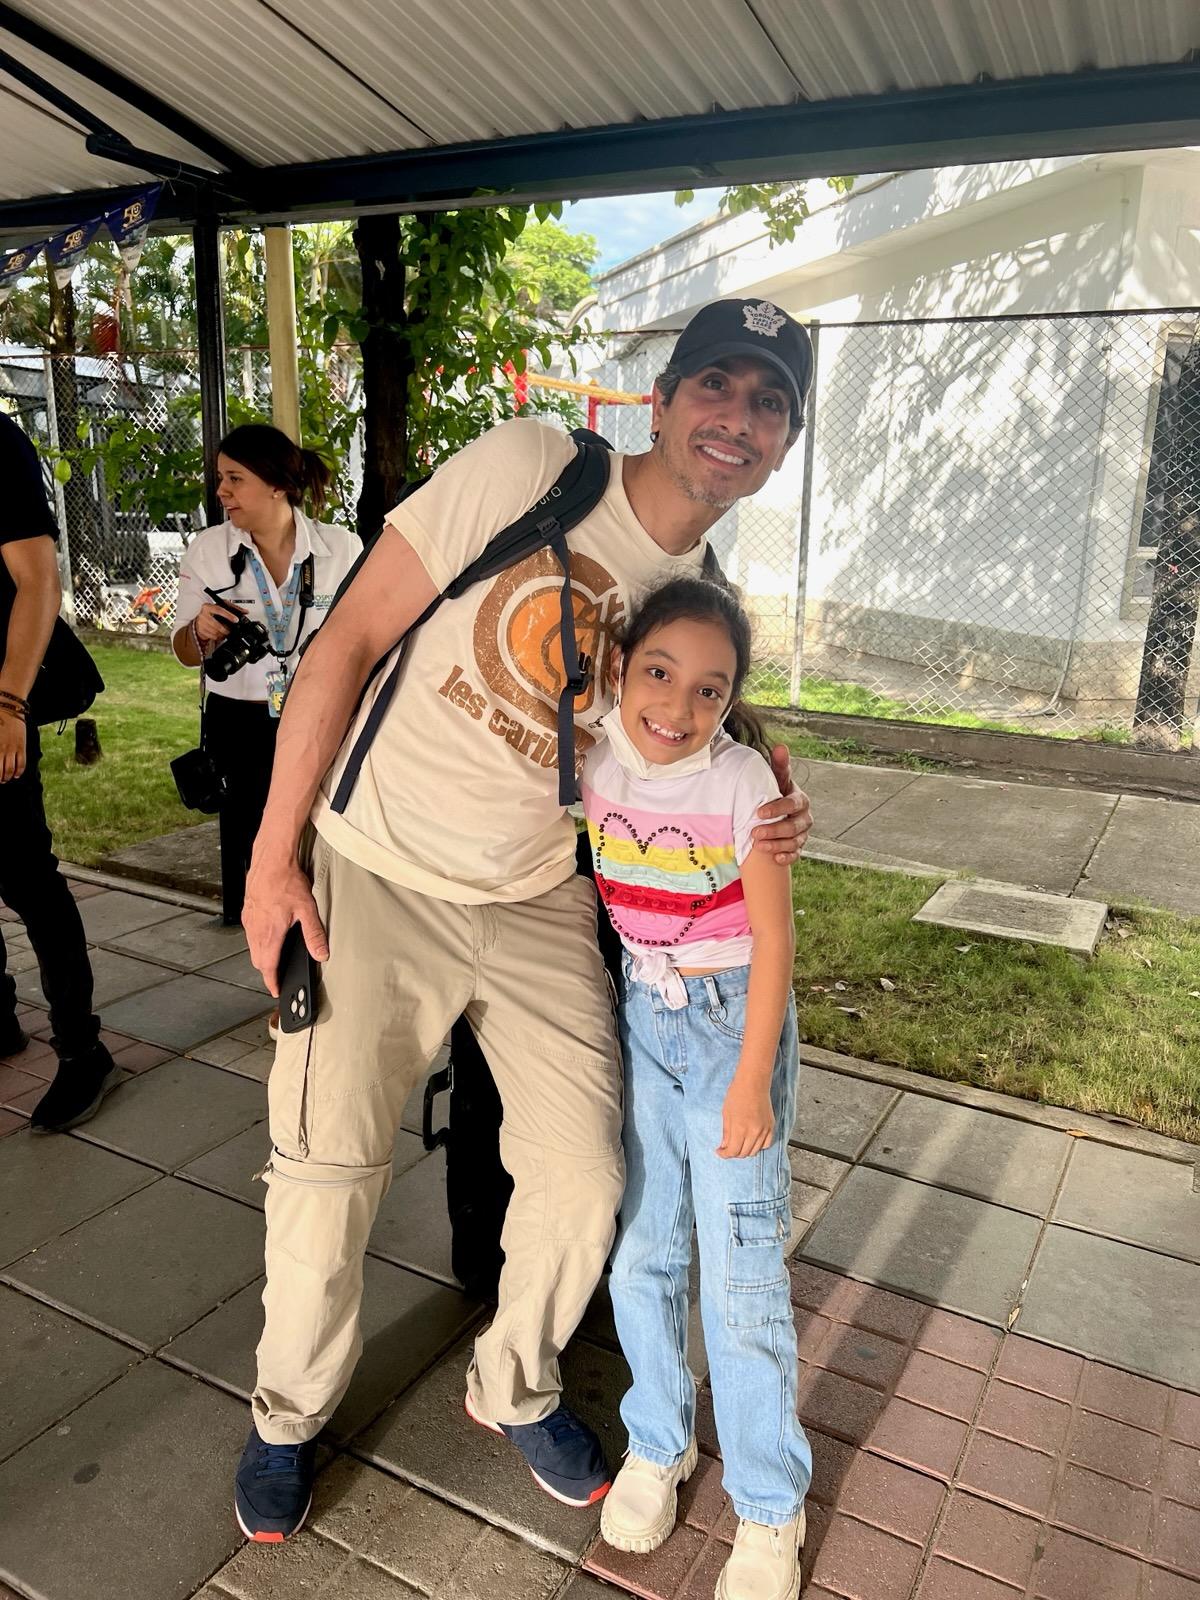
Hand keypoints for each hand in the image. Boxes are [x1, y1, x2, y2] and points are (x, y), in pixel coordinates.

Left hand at [0, 711, 25, 782]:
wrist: (8, 708)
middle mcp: (2, 750)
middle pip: (1, 771)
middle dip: (0, 778)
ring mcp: (12, 749)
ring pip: (11, 769)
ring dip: (8, 777)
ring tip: (5, 779)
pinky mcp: (21, 746)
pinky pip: (21, 763)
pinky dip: (19, 771)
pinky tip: (16, 775)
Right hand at [193, 600, 244, 644]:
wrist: (199, 618)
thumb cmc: (212, 612)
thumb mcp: (222, 607)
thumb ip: (234, 608)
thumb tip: (245, 611)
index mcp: (208, 607)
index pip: (219, 610)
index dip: (228, 615)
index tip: (236, 620)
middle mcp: (203, 615)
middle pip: (216, 624)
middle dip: (226, 629)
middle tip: (230, 630)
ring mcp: (201, 623)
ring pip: (215, 632)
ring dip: (222, 634)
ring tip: (226, 632)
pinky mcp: (200, 630)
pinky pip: (212, 636)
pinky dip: (218, 637)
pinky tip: (220, 635)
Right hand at [242, 853, 329, 996]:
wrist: (270, 859)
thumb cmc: (286, 880)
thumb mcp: (307, 909)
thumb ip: (314, 934)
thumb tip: (321, 953)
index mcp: (269, 934)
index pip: (268, 967)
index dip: (272, 982)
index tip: (276, 990)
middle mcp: (255, 929)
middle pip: (258, 960)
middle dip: (267, 971)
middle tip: (277, 977)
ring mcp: (249, 919)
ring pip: (252, 946)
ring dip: (262, 956)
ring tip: (274, 959)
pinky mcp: (247, 910)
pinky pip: (250, 932)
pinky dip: (257, 941)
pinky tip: (268, 934)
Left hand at [718, 1074, 774, 1157]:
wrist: (753, 1083)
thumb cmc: (737, 1094)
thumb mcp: (726, 1113)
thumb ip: (726, 1132)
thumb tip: (725, 1146)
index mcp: (739, 1128)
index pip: (732, 1151)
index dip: (724, 1154)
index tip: (720, 1151)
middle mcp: (753, 1132)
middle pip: (743, 1153)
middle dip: (733, 1153)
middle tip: (727, 1148)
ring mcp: (764, 1130)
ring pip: (754, 1151)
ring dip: (745, 1151)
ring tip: (739, 1144)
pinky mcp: (771, 1127)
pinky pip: (766, 1144)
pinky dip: (758, 1146)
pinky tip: (751, 1142)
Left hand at [749, 744, 811, 863]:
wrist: (778, 811)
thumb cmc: (776, 793)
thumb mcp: (777, 779)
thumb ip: (780, 766)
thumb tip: (781, 746)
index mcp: (800, 800)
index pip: (792, 804)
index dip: (777, 808)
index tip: (759, 812)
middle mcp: (804, 817)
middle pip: (793, 826)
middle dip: (774, 830)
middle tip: (754, 833)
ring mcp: (803, 834)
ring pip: (794, 842)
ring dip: (777, 845)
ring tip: (758, 846)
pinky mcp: (798, 846)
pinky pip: (796, 854)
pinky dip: (786, 857)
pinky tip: (775, 859)